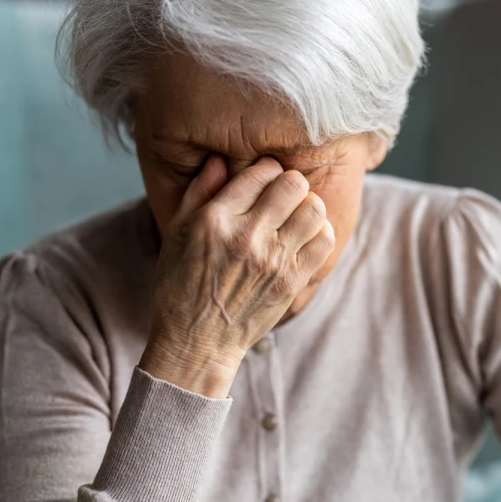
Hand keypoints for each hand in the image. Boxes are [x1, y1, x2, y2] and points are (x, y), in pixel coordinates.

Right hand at [139, 155, 334, 396]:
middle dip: (290, 184)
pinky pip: (323, 241)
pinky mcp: (292, 281)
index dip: (266, 170)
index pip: (261, 171)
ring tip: (294, 217)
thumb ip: (199, 192)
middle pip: (293, 184)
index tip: (263, 180)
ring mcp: (273, 260)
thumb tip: (219, 159)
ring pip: (314, 209)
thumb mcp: (177, 234)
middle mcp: (247, 236)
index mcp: (215, 220)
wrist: (197, 342)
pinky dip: (319, 233)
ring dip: (307, 207)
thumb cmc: (181, 286)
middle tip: (282, 196)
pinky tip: (303, 239)